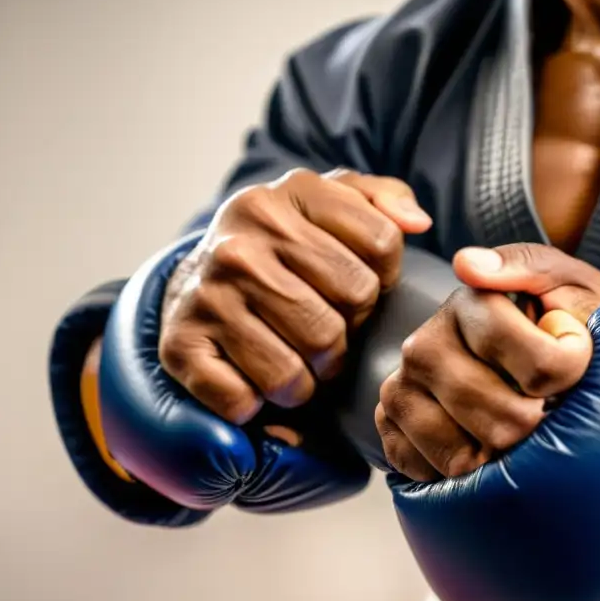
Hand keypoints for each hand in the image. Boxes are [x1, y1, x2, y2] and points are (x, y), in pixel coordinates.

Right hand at [159, 168, 431, 424]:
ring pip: (306, 365)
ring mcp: (209, 294)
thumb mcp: (329, 205)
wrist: (192, 281)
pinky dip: (259, 404)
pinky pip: (249, 401)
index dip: (382, 277)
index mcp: (288, 195)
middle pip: (351, 306)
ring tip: (296, 358)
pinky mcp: (182, 345)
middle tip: (325, 330)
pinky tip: (253, 378)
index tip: (355, 284)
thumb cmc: (282, 247)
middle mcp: (243, 241)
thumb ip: (382, 201)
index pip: (382, 244)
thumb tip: (418, 223)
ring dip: (310, 378)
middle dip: (349, 330)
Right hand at [375, 243, 599, 481]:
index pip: (539, 367)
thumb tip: (467, 264)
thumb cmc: (568, 324)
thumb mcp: (569, 283)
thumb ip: (527, 266)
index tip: (578, 360)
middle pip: (504, 421)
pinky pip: (430, 475)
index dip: (571, 374)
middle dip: (540, 424)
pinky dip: (464, 477)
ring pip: (464, 457)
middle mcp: (423, 346)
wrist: (553, 369)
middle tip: (547, 405)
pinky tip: (481, 445)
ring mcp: (401, 391)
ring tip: (516, 427)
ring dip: (505, 458)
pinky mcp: (391, 431)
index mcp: (470, 304)